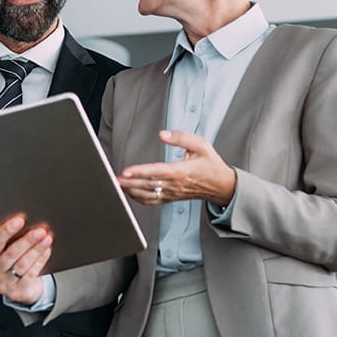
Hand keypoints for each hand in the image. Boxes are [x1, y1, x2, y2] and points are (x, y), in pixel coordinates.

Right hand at [0, 215, 51, 305]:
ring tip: (47, 238)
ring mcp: (4, 284)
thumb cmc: (14, 265)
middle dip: (27, 240)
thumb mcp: (7, 253)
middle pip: (11, 253)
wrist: (21, 290)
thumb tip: (26, 220)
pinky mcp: (17, 292)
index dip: (7, 230)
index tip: (20, 220)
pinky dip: (40, 260)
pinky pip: (31, 273)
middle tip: (40, 230)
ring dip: (36, 249)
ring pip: (22, 263)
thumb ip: (11, 240)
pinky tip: (47, 251)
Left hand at [119, 130, 236, 206]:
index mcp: (182, 171)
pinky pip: (152, 201)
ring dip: (131, 191)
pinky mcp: (171, 198)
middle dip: (130, 182)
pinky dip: (139, 198)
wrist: (221, 186)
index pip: (158, 171)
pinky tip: (130, 193)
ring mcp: (173, 193)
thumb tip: (163, 135)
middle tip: (115, 179)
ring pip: (148, 195)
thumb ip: (182, 138)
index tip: (127, 170)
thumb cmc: (211, 165)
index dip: (141, 171)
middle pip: (148, 185)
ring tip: (118, 185)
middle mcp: (176, 184)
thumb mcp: (201, 145)